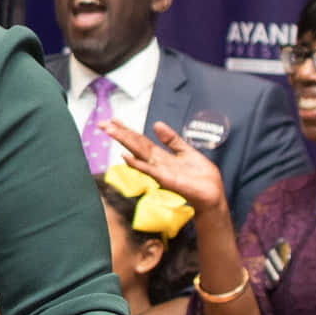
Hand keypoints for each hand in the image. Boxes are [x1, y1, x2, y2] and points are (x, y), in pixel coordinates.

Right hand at [102, 120, 226, 213]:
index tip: (112, 120)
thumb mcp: (186, 151)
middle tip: (102, 124)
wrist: (212, 194)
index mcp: (161, 156)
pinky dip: (137, 164)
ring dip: (124, 143)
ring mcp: (159, 171)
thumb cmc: (200, 177)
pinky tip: (126, 156)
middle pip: (135, 145)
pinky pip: (150, 170)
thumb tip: (156, 124)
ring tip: (110, 131)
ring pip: (138, 154)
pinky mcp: (167, 179)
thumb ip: (171, 139)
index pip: (140, 140)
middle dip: (119, 134)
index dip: (126, 130)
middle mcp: (156, 163)